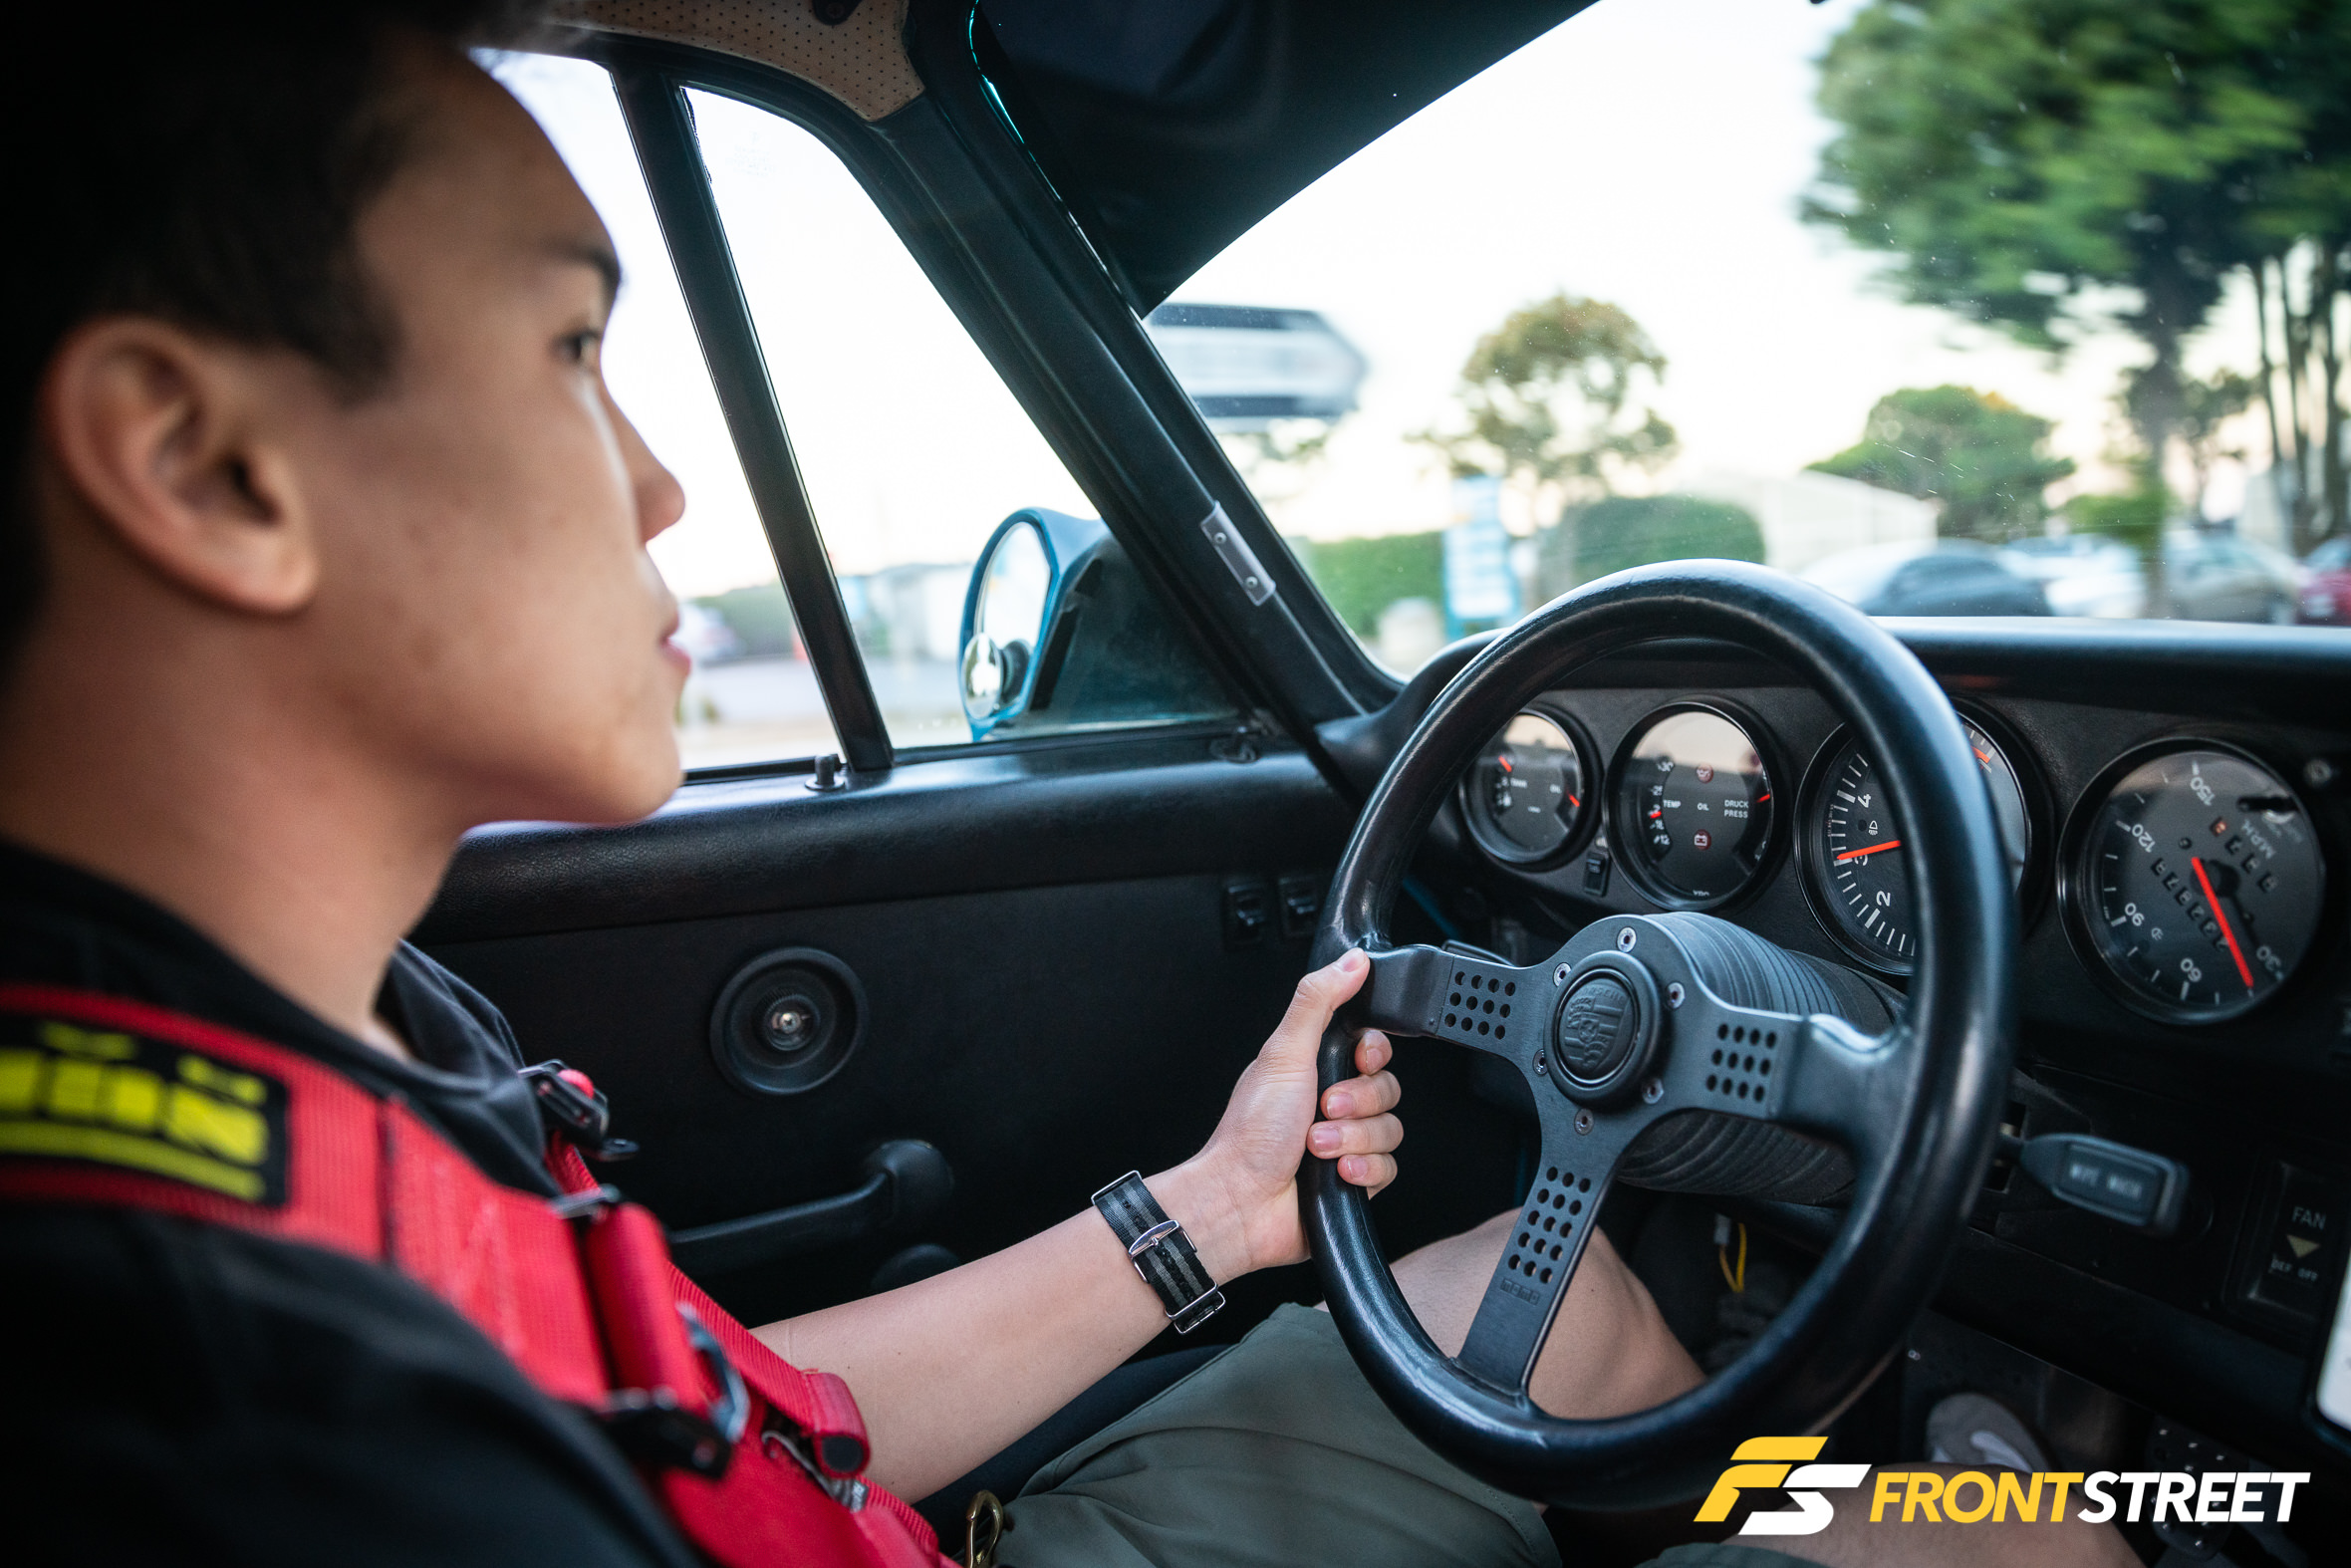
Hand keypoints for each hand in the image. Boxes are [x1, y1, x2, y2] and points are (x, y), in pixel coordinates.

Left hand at [1156, 950, 1401, 1279]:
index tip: (1358, 1058)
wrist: (1241, 1202)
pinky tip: (1334, 1172)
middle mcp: (1332, 1103)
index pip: (1374, 1048)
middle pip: (1387, 1089)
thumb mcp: (1284, 1053)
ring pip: (1390, 1130)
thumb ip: (1318, 1001)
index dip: (1374, 1053)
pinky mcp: (1355, 1181)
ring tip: (1315, 1147)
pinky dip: (1362, 1171)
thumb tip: (1351, 961)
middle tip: (1323, 1108)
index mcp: (1315, 1068)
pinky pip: (1389, 1169)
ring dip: (1352, 1139)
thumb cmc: (1250, 1133)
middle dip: (1357, 1102)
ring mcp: (1345, 1143)